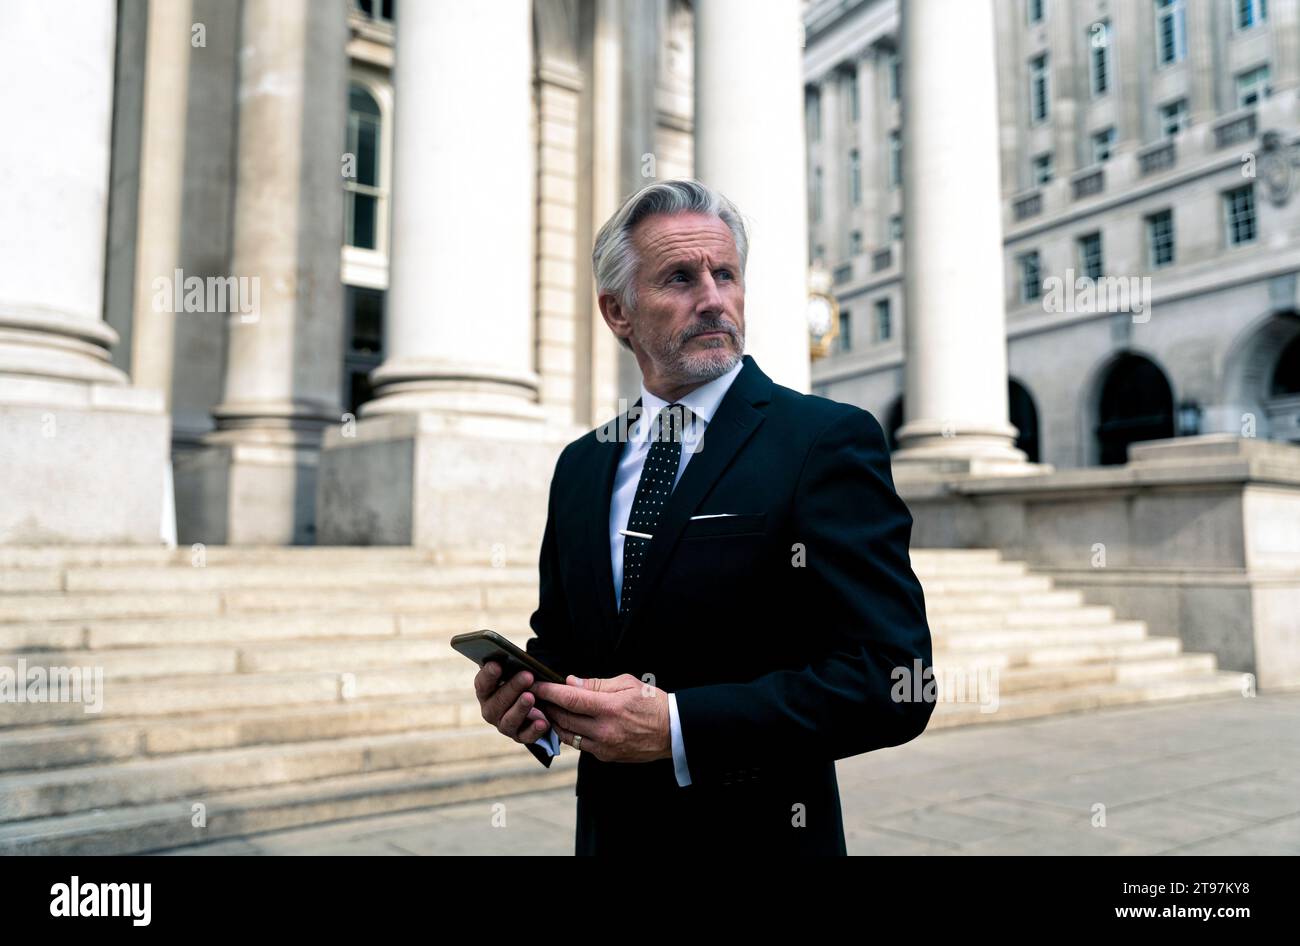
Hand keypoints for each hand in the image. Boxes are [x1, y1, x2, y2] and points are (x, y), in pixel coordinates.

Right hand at [474, 660, 551, 746]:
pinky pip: (526, 736)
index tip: (497, 664)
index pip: (482, 684)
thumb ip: (511, 665)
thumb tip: (513, 656)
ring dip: (520, 708)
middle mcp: (490, 710)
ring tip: (531, 697)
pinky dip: (534, 730)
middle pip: (497, 702)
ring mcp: (504, 725)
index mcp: (486, 692)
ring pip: (509, 720)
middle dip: (512, 688)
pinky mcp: (520, 736)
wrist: (536, 703)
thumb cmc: (521, 682)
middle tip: (527, 675)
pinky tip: (543, 722)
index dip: (488, 675)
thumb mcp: (515, 672)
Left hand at [529, 673, 670, 763]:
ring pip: (567, 735)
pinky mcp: (606, 756)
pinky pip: (580, 745)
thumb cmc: (652, 703)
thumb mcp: (627, 683)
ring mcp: (604, 747)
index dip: (548, 691)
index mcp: (609, 708)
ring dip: (555, 721)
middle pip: (563, 718)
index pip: (569, 698)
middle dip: (547, 706)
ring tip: (548, 709)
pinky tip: (568, 723)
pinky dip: (570, 733)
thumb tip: (571, 682)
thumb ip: (597, 684)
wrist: (673, 732)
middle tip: (537, 696)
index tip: (536, 685)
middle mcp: (604, 730)